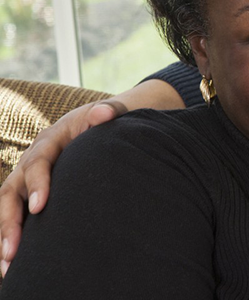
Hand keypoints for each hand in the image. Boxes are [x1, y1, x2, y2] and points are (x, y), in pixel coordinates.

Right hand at [0, 99, 125, 275]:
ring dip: (7, 235)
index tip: (41, 207)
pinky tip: (15, 263)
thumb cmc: (106, 120)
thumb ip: (109, 112)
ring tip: (8, 266)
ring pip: (9, 206)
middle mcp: (33, 159)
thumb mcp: (109, 112)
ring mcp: (30, 177)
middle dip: (10, 221)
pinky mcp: (34, 191)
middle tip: (13, 250)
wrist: (101, 121)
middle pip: (11, 191)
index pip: (38, 163)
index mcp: (50, 140)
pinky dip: (14, 235)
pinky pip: (18, 213)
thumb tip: (104, 113)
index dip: (37, 184)